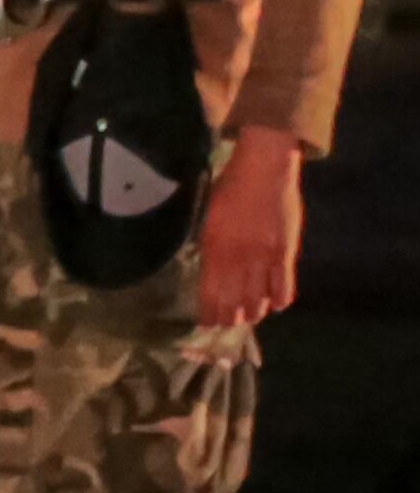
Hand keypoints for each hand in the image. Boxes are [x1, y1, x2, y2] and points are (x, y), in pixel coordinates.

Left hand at [196, 134, 302, 328]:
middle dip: (229, 317)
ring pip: (258, 299)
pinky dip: (280, 299)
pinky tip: (276, 305)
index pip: (209, 293)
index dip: (209, 312)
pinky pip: (284, 286)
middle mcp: (236, 258)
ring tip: (250, 315)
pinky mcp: (285, 252)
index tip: (207, 323)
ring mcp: (262, 257)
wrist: (263, 170)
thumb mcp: (208, 220)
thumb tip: (210, 273)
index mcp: (213, 250)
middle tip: (229, 323)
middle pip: (232, 301)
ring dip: (253, 312)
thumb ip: (210, 248)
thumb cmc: (231, 190)